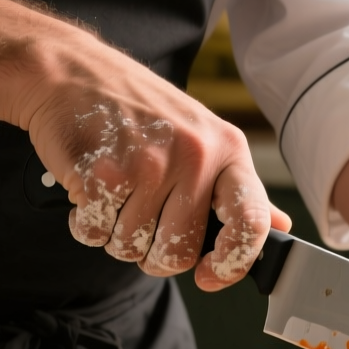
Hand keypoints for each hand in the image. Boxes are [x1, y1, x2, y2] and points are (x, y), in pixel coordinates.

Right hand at [12, 37, 290, 290]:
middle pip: (179, 253)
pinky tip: (89, 189)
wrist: (69, 72)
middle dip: (153, 253)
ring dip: (115, 235)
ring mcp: (149, 163)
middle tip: (142, 221)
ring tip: (115, 194)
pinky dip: (85, 224)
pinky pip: (95, 234)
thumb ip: (240, 190)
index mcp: (228, 149)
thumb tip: (280, 228)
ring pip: (131, 248)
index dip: (234, 262)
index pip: (252, 221)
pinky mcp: (102, 172)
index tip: (209, 276)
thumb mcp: (203, 138)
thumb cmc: (139, 112)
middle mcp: (195, 155)